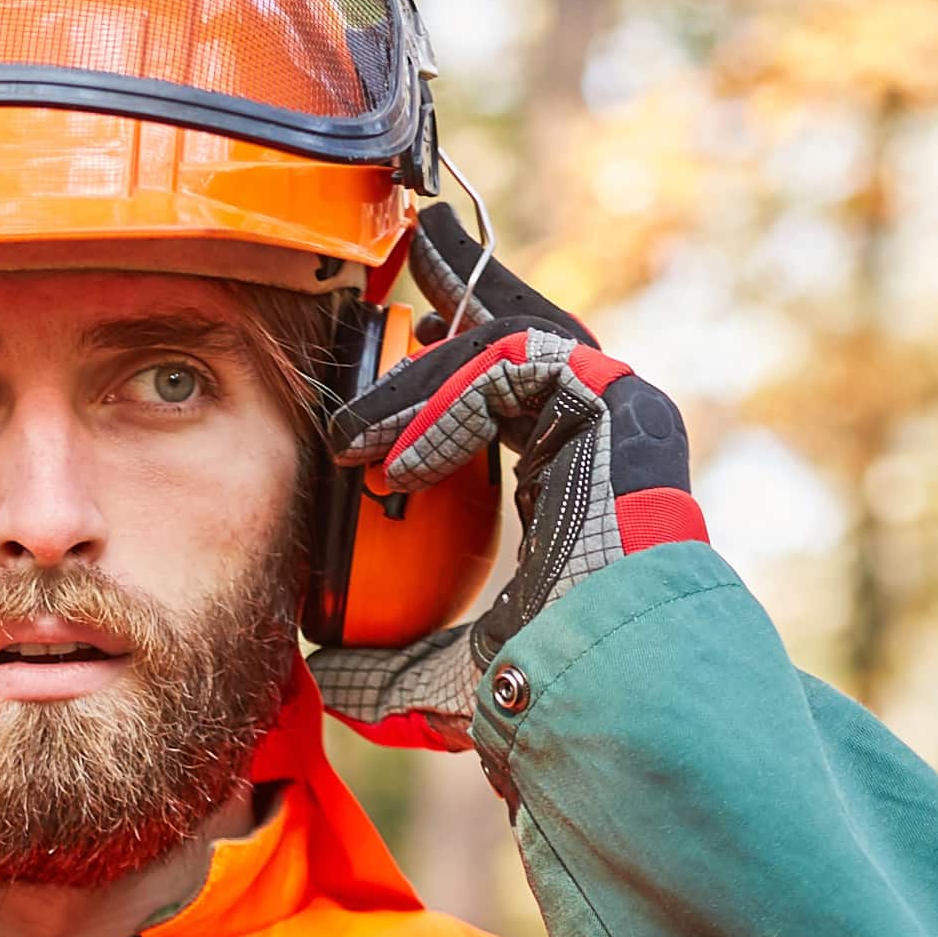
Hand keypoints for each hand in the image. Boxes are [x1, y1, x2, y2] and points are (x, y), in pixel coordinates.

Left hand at [312, 212, 706, 746]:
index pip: (509, 381)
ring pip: (505, 345)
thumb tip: (317, 670)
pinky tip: (399, 462)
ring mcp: (617, 413)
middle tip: (408, 247)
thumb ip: (382, 663)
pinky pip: (517, 367)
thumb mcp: (438, 669)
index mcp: (570, 472)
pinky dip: (449, 404)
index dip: (449, 349)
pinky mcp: (620, 405)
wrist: (607, 690)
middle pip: (521, 330)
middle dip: (459, 283)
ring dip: (415, 378)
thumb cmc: (544, 685)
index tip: (403, 319)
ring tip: (350, 433)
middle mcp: (600, 431)